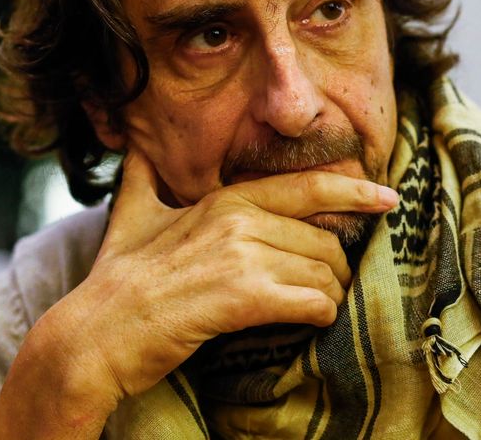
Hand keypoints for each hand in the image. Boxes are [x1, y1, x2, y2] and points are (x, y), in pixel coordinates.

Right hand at [0, 148, 396, 438]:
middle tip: (327, 287)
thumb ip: (142, 175)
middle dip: (335, 268)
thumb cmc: (115, 279)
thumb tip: (136, 145)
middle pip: (324, 240)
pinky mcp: (242, 298)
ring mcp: (240, 257)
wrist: (93, 334)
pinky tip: (310, 323)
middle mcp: (237, 218)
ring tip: (312, 310)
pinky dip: (319, 315)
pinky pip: (311, 302)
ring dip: (328, 296)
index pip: (307, 187)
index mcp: (223, 198)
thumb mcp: (130, 213)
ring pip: (323, 273)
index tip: (386, 198)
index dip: (355, 192)